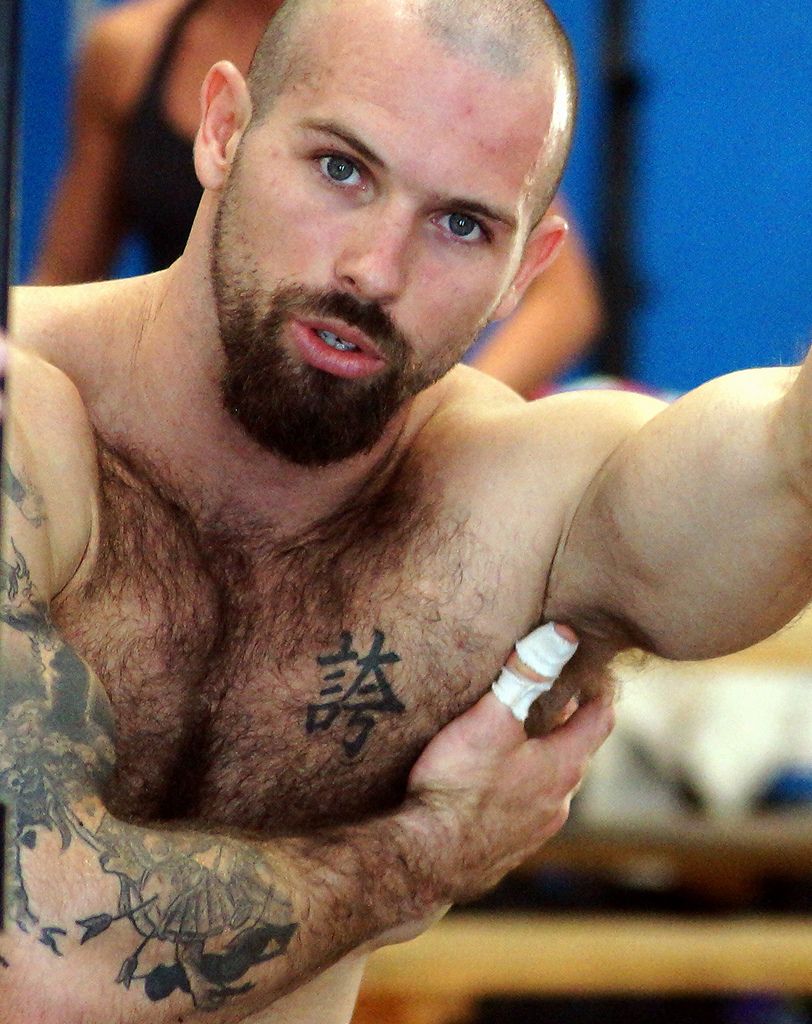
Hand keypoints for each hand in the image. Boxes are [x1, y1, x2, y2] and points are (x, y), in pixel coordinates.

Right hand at [406, 627, 613, 905]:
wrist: (426, 859)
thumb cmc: (459, 784)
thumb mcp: (492, 717)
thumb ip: (527, 674)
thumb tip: (563, 634)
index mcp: (564, 766)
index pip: (600, 720)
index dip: (597, 690)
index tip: (589, 670)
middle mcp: (559, 802)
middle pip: (574, 752)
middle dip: (562, 723)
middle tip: (542, 695)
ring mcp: (534, 832)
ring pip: (548, 784)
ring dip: (537, 758)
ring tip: (512, 738)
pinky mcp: (506, 850)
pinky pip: (522, 810)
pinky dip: (516, 788)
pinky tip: (486, 784)